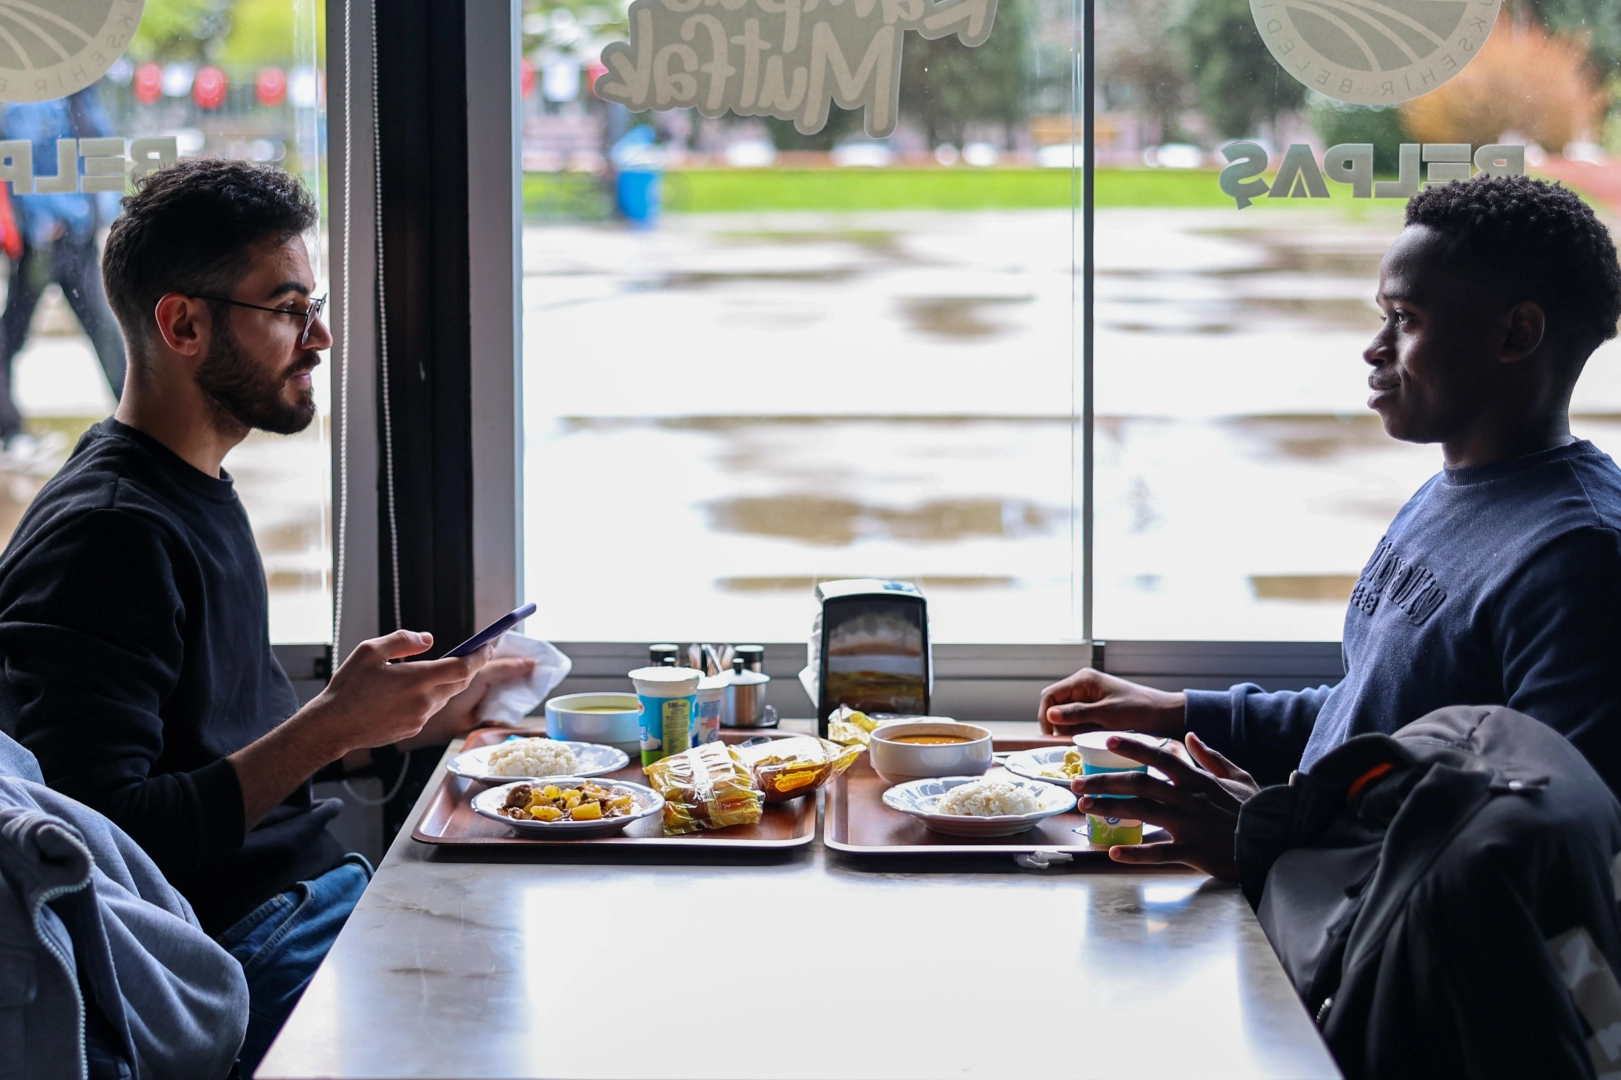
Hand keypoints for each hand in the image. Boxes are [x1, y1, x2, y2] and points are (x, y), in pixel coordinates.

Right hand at [306, 630, 493, 753]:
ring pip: (445, 697)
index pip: (462, 668)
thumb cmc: (349, 686)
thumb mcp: (370, 651)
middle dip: (470, 668)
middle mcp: (424, 701)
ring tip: (439, 668)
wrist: (333, 726)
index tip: (488, 646)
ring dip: (448, 682)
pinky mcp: (413, 730)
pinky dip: (431, 697)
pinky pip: (430, 709)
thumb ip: (403, 641)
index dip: (479, 656)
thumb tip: (429, 639)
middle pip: (460, 683)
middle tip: (476, 653)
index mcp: (417, 680)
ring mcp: (420, 719)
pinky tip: (413, 691)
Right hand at [1038, 668, 1185, 737]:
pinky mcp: (1096, 710)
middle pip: (1056, 707)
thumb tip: (1050, 715)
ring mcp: (1089, 698)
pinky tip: (1091, 739)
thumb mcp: (1107, 714)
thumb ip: (1077, 714)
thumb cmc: (1139, 710)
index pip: (1049, 696)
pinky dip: (1081, 732)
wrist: (1165, 714)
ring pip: (1066, 717)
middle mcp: (1082, 687)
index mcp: (1083, 680)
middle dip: (1059, 726)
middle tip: (1069, 743)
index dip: (1045, 716)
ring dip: (1071, 731)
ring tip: (1085, 741)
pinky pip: (1079, 721)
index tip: (1050, 737)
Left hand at [1072, 732, 1258, 879]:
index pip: (1159, 756)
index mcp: (1198, 780)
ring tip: (1086, 806)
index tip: (1106, 741)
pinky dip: (1136, 852)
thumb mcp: (1239, 777)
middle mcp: (1190, 799)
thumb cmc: (1255, 810)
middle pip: (1140, 783)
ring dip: (1111, 808)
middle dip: (1105, 781)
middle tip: (1078, 782)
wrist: (1275, 842)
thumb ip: (1211, 756)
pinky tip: (1114, 851)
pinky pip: (1161, 853)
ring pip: (1144, 812)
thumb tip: (1189, 735)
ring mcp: (1191, 826)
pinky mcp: (1195, 852)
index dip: (1132, 747)